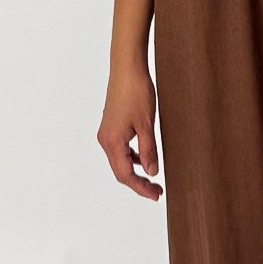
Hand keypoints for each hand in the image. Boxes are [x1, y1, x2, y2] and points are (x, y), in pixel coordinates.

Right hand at [97, 60, 163, 199]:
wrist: (127, 68)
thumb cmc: (137, 92)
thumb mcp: (147, 124)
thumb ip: (149, 150)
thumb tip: (152, 172)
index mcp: (112, 142)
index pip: (125, 175)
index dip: (141, 187)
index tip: (156, 195)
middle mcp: (105, 140)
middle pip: (120, 171)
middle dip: (138, 183)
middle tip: (157, 191)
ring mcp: (106, 133)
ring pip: (120, 161)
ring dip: (135, 171)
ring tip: (153, 178)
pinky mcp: (111, 126)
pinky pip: (120, 149)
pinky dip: (132, 158)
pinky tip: (145, 158)